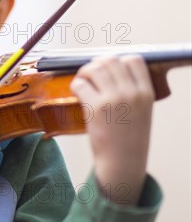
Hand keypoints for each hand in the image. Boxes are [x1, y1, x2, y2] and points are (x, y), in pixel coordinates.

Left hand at [70, 55, 154, 205]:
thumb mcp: (141, 110)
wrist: (123, 162)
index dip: (118, 61)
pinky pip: (80, 84)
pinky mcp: (96, 108)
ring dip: (84, 72)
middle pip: (110, 60)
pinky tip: (77, 93)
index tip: (108, 70)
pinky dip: (75, 85)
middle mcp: (132, 93)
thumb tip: (108, 69)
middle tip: (90, 75)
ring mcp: (114, 99)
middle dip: (97, 64)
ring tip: (82, 82)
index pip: (134, 60)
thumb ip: (131, 90)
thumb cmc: (129, 137)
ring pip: (94, 68)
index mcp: (146, 92)